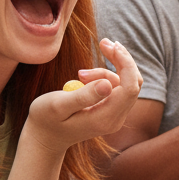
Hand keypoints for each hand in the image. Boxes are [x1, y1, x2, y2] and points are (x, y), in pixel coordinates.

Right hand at [23, 39, 142, 155]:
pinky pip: (117, 86)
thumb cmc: (46, 120)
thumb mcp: (58, 105)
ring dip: (104, 70)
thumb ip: (83, 96)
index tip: (112, 46)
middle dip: (120, 60)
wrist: (45, 137)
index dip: (126, 64)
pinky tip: (84, 78)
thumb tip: (108, 84)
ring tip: (80, 74)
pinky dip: (103, 76)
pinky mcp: (111, 109)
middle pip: (133, 82)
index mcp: (105, 118)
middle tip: (103, 42)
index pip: (130, 88)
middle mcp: (116, 118)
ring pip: (124, 82)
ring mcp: (116, 115)